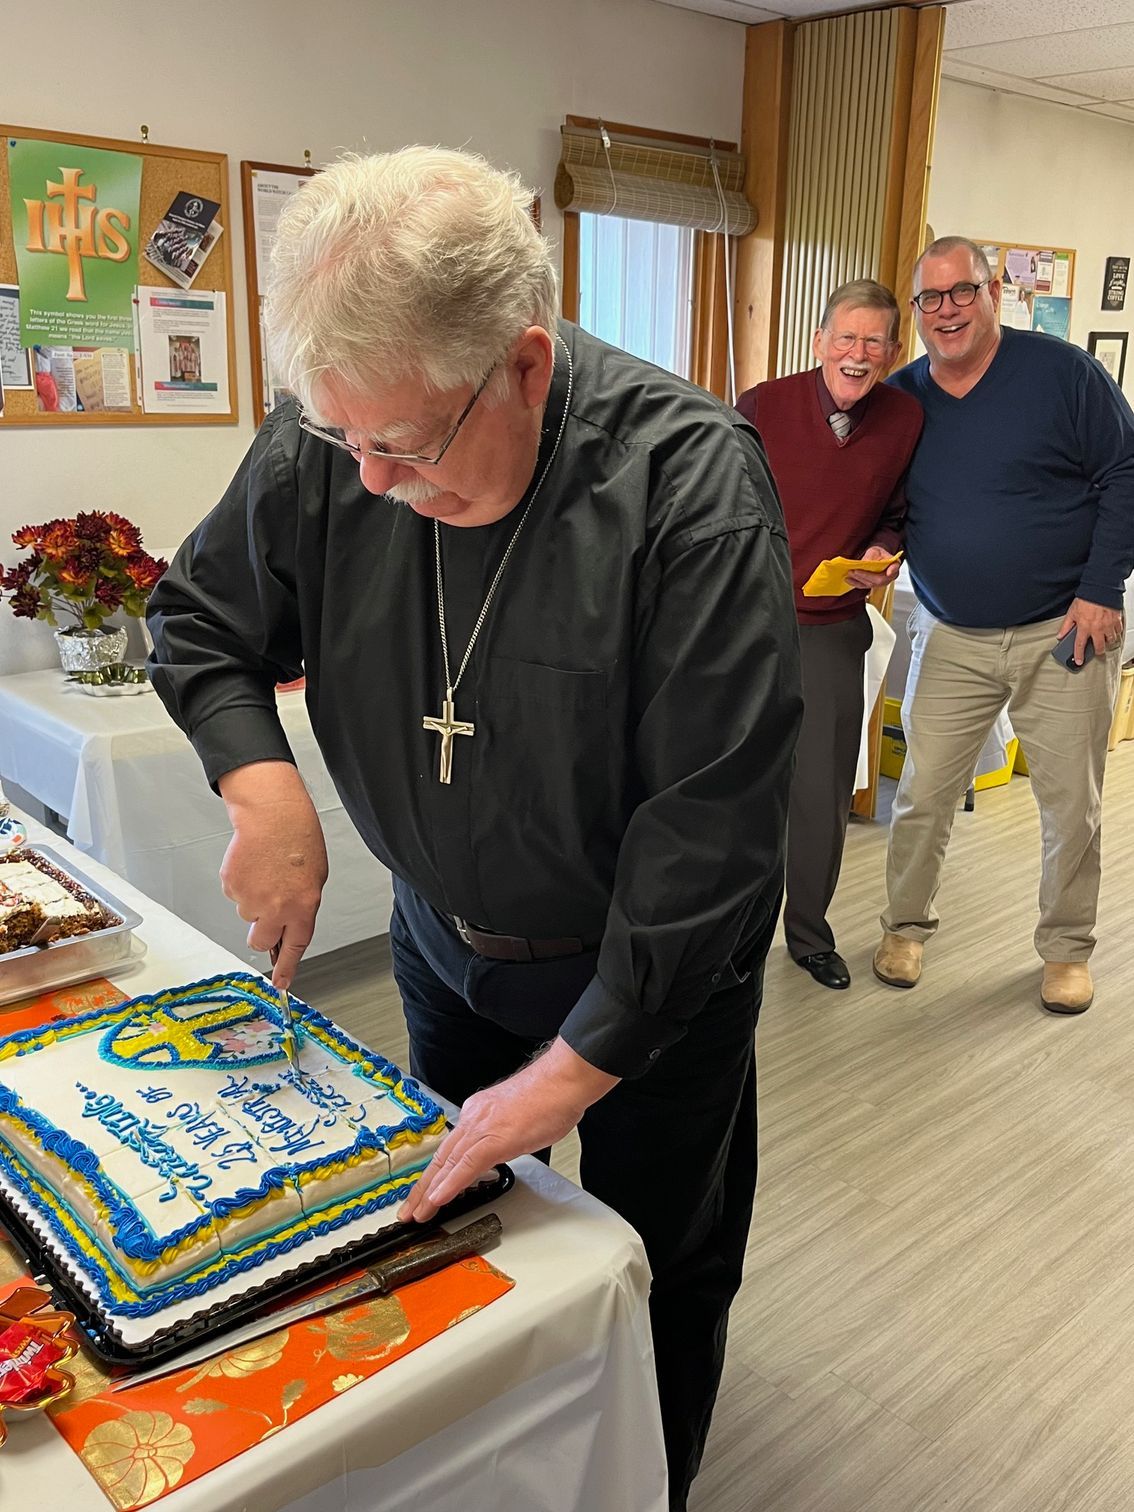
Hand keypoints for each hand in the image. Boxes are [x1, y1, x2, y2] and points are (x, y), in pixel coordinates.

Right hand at [217, 761, 327, 988]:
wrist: (273, 814)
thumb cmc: (298, 840)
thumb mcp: (315, 879)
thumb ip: (301, 907)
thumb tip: (288, 927)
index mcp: (302, 908)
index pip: (294, 947)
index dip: (286, 968)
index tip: (280, 984)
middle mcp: (276, 908)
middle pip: (260, 940)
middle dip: (262, 932)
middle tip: (267, 909)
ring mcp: (250, 898)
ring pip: (247, 913)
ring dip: (254, 899)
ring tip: (266, 871)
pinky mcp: (231, 885)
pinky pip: (235, 894)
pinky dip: (242, 883)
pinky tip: (253, 864)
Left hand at [399, 1038, 619, 1223]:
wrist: (563, 1080)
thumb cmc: (551, 1094)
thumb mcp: (517, 1116)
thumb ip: (504, 1131)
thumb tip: (503, 1145)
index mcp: (478, 1112)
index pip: (449, 1148)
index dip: (434, 1173)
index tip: (426, 1191)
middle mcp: (474, 1118)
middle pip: (441, 1158)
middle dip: (422, 1188)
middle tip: (409, 1210)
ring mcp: (482, 1127)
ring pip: (448, 1164)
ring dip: (429, 1193)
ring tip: (418, 1213)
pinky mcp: (494, 1139)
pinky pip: (466, 1167)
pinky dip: (450, 1185)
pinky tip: (438, 1201)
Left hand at [845, 544, 901, 590]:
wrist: (877, 557)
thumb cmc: (878, 553)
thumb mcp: (876, 551)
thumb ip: (873, 556)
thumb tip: (865, 563)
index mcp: (894, 565)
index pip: (895, 568)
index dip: (893, 570)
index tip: (889, 572)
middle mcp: (889, 576)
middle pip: (878, 580)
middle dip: (865, 576)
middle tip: (854, 571)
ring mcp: (881, 582)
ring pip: (870, 584)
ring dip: (858, 580)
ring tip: (849, 574)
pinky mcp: (873, 585)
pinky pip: (864, 586)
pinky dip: (855, 583)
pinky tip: (848, 579)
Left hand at [1056, 598, 1124, 665]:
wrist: (1100, 589)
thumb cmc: (1087, 599)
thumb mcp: (1071, 613)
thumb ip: (1066, 626)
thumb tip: (1060, 635)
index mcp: (1084, 627)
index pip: (1080, 645)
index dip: (1079, 655)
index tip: (1079, 662)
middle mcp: (1097, 628)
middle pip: (1099, 647)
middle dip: (1098, 652)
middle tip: (1096, 652)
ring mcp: (1108, 625)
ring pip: (1111, 640)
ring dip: (1107, 642)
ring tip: (1104, 640)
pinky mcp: (1116, 620)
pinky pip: (1118, 631)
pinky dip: (1115, 633)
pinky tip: (1112, 631)